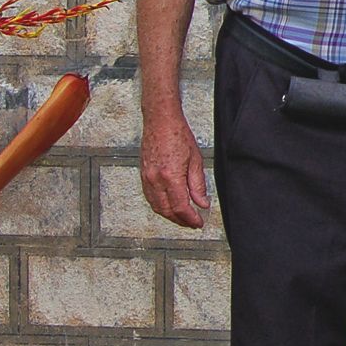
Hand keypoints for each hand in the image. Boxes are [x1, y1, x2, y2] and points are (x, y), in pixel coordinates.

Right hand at [140, 110, 209, 228]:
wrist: (160, 122)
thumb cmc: (178, 136)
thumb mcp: (196, 160)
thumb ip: (198, 184)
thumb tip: (202, 203)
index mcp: (170, 177)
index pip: (180, 207)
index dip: (190, 219)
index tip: (198, 223)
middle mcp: (155, 181)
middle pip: (167, 211)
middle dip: (180, 220)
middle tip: (192, 223)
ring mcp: (147, 179)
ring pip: (157, 206)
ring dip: (169, 215)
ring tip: (183, 218)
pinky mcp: (143, 176)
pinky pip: (150, 198)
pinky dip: (160, 206)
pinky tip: (169, 206)